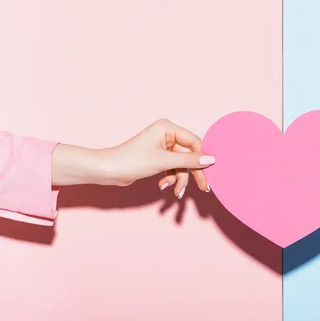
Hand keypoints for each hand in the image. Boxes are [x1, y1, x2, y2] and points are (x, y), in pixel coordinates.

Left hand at [51, 119, 214, 197]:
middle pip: (189, 155)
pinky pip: (172, 168)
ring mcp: (162, 147)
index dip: (202, 157)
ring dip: (179, 179)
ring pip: (181, 165)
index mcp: (167, 128)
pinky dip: (170, 178)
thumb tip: (211, 159)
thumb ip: (189, 161)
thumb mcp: (164, 162)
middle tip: (204, 188)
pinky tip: (163, 186)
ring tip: (176, 192)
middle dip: (193, 173)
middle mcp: (166, 135)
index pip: (194, 142)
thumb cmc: (131, 160)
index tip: (210, 172)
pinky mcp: (157, 158)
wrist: (108, 170)